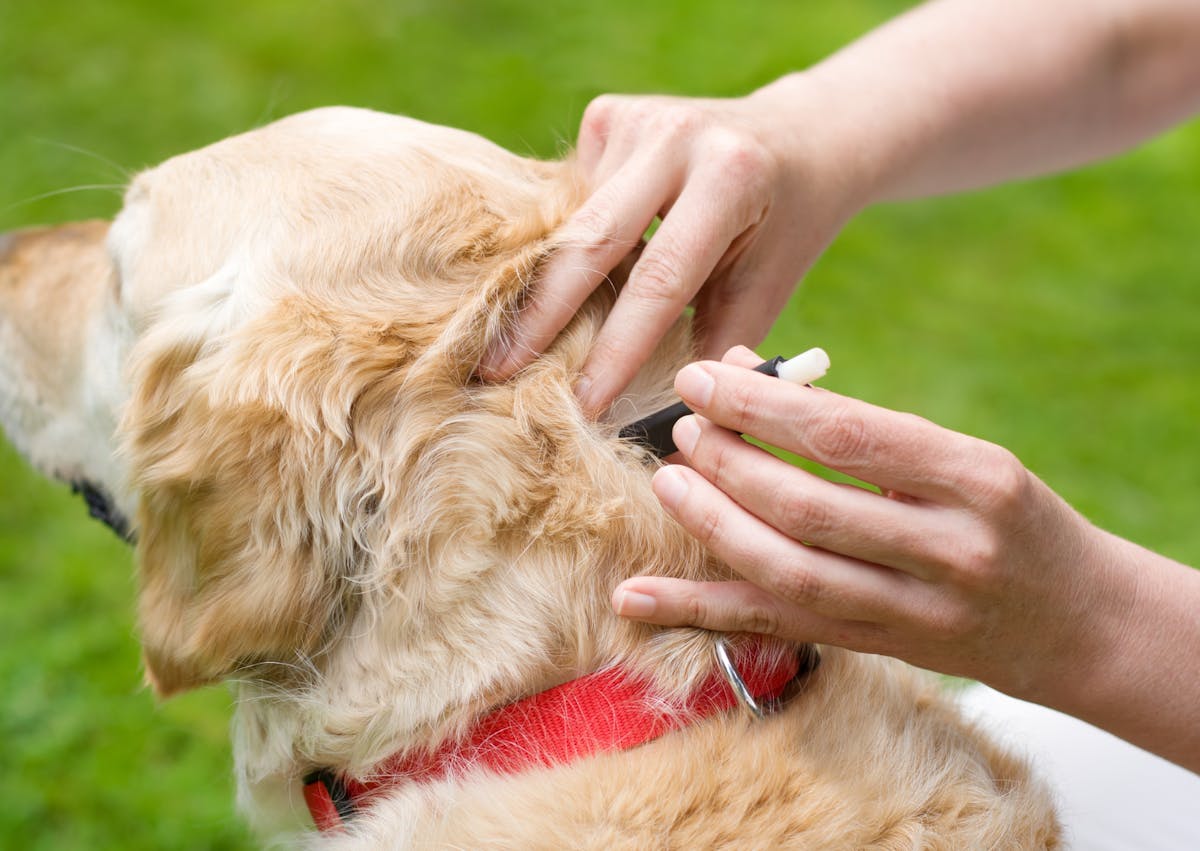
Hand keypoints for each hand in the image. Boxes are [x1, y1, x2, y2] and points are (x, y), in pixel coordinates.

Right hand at [478, 81, 863, 415]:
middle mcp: (676, 136)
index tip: (582, 404)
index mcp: (730, 177)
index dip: (617, 348)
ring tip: (507, 344)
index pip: (660, 278)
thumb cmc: (783, 229)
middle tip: (495, 374)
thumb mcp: (767, 288)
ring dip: (546, 284)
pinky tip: (557, 280)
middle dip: (541, 316)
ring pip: (572, 221)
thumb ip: (715, 348)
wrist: (798, 138)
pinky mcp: (608, 115)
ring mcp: (636, 118)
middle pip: (590, 239)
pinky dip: (565, 245)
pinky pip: (571, 198)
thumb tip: (664, 429)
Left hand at [612, 346, 1137, 708]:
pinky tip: (636, 597)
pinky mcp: (881, 650)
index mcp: (975, 479)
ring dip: (714, 527)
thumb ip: (860, 426)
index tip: (703, 378)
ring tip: (668, 484)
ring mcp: (916, 612)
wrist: (1074, 620)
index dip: (763, 407)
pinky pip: (778, 628)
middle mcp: (950, 550)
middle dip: (731, 465)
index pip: (850, 436)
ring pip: (791, 573)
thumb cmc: (1004, 516)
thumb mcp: (959, 458)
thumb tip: (747, 373)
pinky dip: (700, 611)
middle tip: (683, 430)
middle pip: (811, 508)